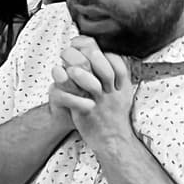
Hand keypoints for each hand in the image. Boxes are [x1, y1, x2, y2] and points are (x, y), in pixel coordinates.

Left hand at [50, 36, 133, 150]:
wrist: (114, 141)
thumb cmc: (114, 116)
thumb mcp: (122, 94)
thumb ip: (117, 75)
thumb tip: (105, 53)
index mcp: (122, 86)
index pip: (116, 60)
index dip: (100, 48)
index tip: (85, 42)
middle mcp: (112, 93)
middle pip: (104, 66)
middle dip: (87, 51)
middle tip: (72, 45)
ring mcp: (101, 103)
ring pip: (93, 81)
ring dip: (79, 66)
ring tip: (66, 57)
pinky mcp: (87, 113)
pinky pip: (77, 97)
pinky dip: (67, 84)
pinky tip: (60, 73)